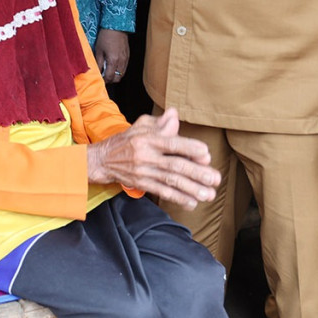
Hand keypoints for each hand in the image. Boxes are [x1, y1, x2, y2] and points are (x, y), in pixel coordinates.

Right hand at [87, 107, 220, 208]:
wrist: (102, 159)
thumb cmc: (127, 140)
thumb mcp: (141, 125)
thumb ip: (160, 122)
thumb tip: (175, 115)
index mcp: (147, 138)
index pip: (170, 143)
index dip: (189, 148)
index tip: (206, 153)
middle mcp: (145, 155)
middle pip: (174, 165)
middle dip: (196, 173)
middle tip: (215, 178)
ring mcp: (143, 171)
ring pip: (170, 181)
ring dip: (191, 189)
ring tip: (209, 194)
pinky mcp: (141, 184)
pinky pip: (161, 192)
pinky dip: (177, 198)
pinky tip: (192, 202)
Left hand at [94, 29, 129, 83]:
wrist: (116, 27)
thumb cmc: (105, 37)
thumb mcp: (98, 50)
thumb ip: (98, 63)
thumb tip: (96, 72)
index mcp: (113, 61)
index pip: (109, 77)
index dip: (104, 80)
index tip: (100, 80)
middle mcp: (121, 61)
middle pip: (117, 78)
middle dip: (110, 80)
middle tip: (104, 76)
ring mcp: (126, 59)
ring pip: (122, 74)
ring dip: (115, 75)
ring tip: (108, 71)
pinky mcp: (128, 56)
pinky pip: (124, 68)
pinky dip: (119, 70)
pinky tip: (113, 66)